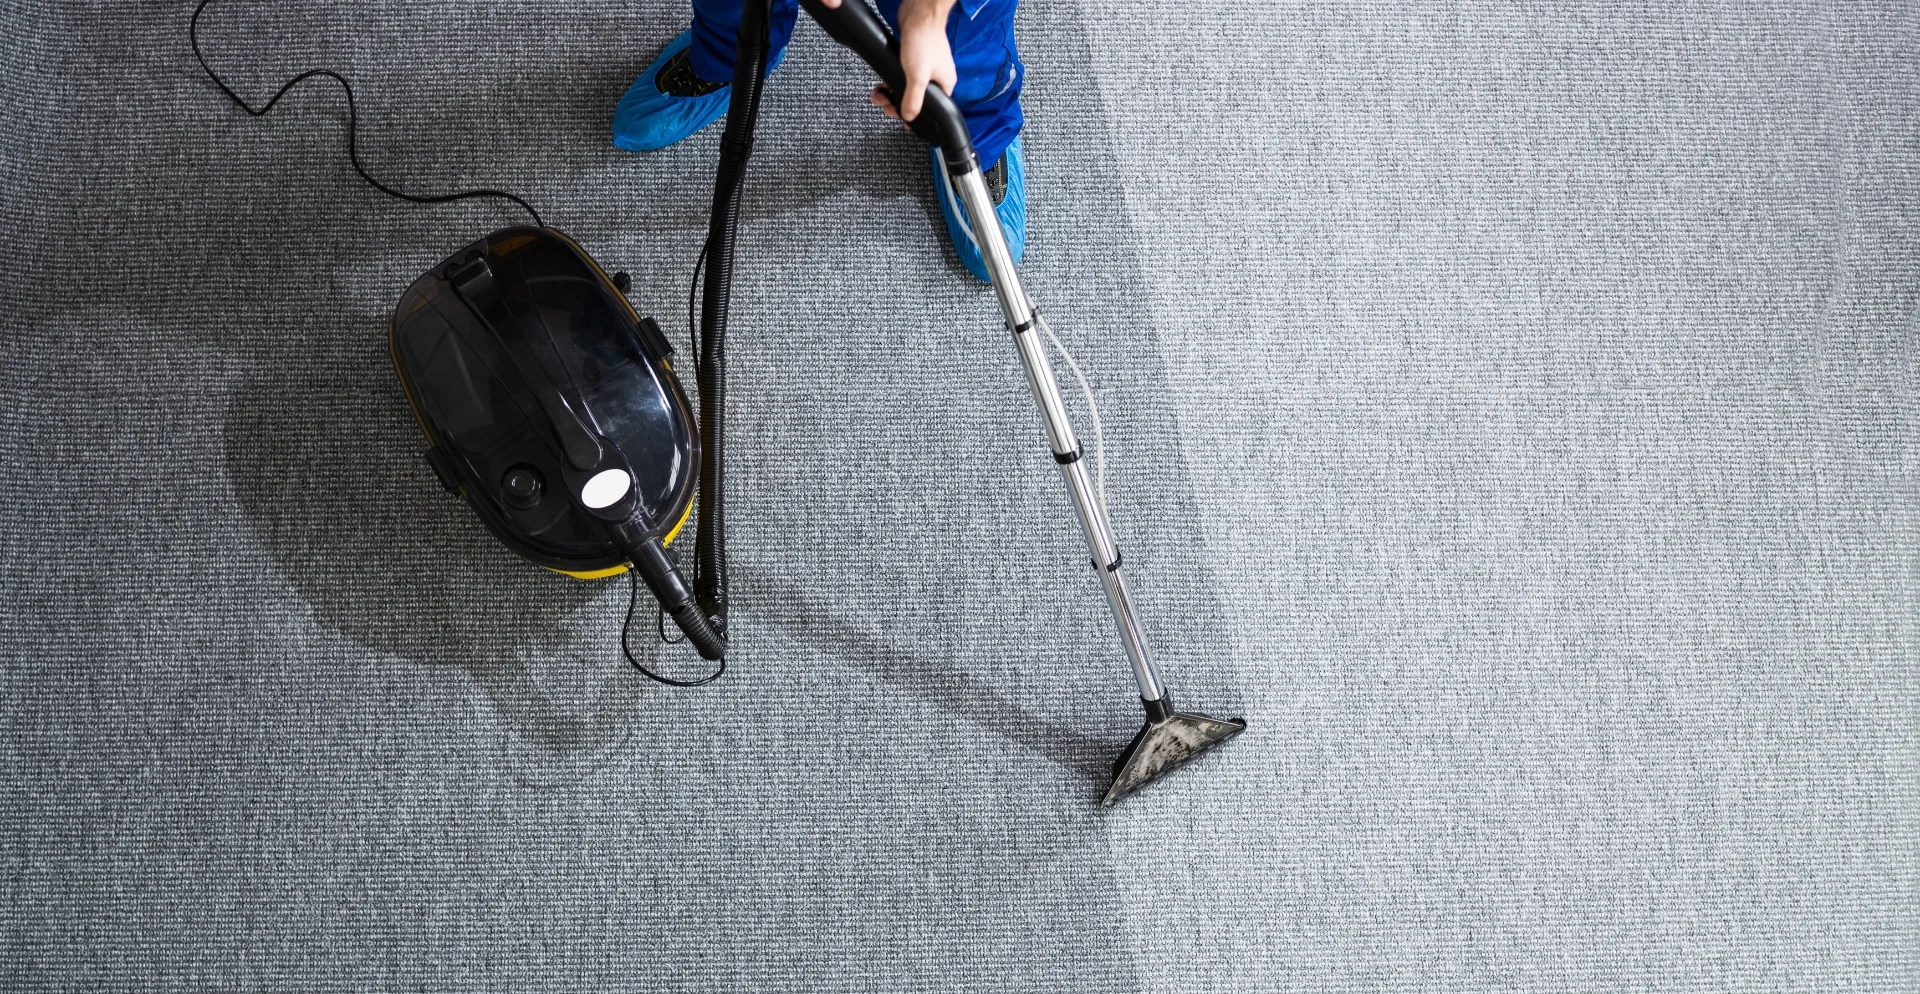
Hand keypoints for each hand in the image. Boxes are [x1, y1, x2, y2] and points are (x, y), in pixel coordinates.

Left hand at [819, 0, 956, 124]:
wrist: (919, 15)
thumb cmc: (924, 41)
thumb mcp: (917, 78)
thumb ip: (913, 99)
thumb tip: (908, 117)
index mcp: (945, 85)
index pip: (932, 109)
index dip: (916, 116)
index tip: (901, 119)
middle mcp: (937, 77)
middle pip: (917, 99)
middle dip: (898, 104)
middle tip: (885, 105)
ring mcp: (926, 67)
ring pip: (907, 87)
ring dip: (892, 93)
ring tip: (879, 94)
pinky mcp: (915, 57)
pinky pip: (903, 75)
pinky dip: (891, 80)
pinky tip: (882, 82)